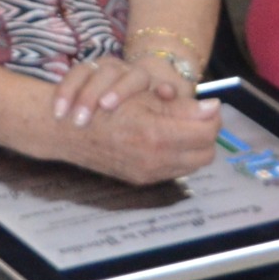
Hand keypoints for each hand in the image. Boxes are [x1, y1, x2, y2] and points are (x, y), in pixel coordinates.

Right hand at [40, 62, 220, 184]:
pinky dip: (179, 156)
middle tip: (201, 116)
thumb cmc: (99, 105)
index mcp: (156, 136)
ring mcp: (148, 174)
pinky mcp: (141, 180)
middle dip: (207, 134)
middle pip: (205, 153)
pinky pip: (175, 170)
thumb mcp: (141, 98)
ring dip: (195, 146)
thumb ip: (180, 108)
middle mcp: (155, 161)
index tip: (208, 105)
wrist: (65, 131)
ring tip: (188, 128)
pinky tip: (170, 139)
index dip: (211, 117)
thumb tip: (213, 109)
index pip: (206, 133)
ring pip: (192, 163)